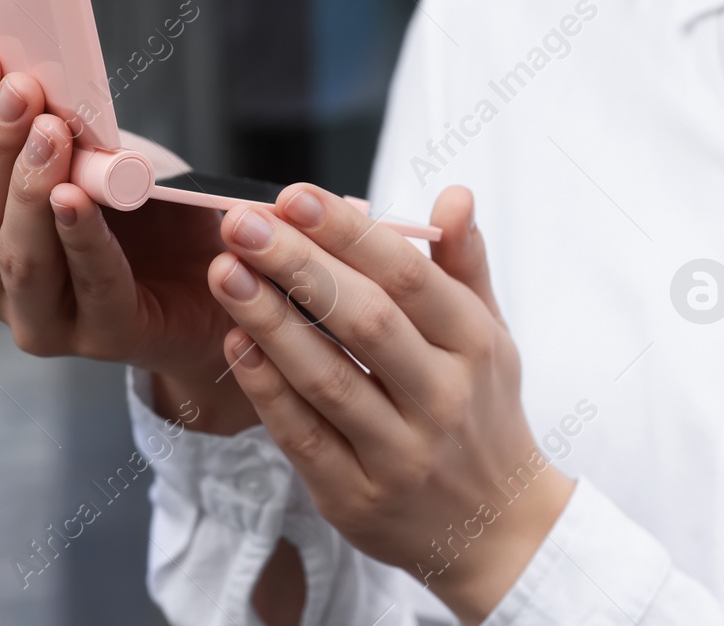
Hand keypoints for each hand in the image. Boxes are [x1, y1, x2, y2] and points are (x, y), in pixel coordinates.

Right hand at [0, 45, 255, 431]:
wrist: (214, 281)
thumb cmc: (142, 211)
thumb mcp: (90, 154)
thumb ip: (37, 120)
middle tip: (20, 88)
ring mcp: (37, 319)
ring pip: (15, 252)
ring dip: (29, 187)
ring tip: (50, 132)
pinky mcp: (100, 336)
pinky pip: (89, 282)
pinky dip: (80, 236)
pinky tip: (78, 198)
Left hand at [205, 183, 573, 624]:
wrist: (498, 529)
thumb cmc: (483, 411)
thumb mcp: (489, 333)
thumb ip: (463, 262)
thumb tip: (453, 194)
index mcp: (475, 344)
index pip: (408, 276)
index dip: (349, 233)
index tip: (295, 195)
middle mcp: (442, 397)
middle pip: (364, 321)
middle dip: (298, 265)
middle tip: (240, 222)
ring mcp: (400, 453)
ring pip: (327, 379)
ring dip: (270, 321)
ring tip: (224, 271)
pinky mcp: (357, 498)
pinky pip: (303, 438)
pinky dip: (266, 389)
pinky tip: (235, 342)